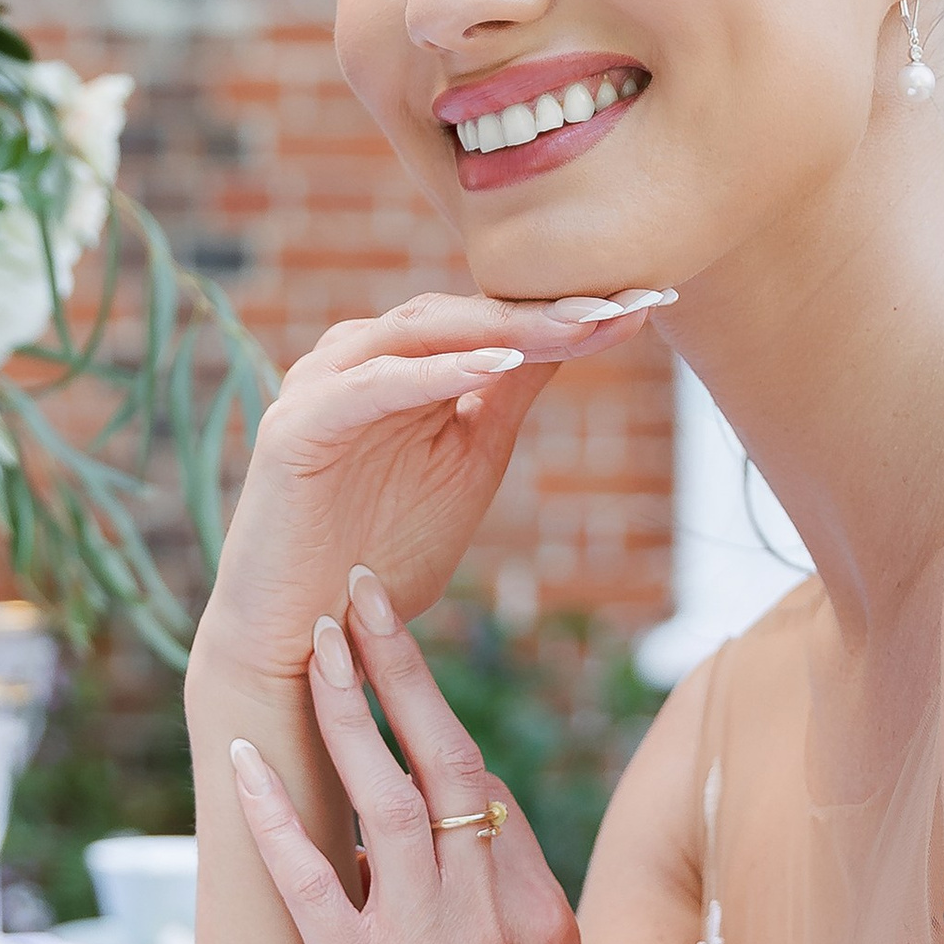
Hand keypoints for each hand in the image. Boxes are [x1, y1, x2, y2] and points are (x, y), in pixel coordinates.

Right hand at [192, 290, 670, 690]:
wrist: (307, 641)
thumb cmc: (384, 554)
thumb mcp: (469, 461)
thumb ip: (508, 394)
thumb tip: (580, 330)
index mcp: (400, 363)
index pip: (490, 318)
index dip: (566, 310)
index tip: (648, 305)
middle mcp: (358, 358)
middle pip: (461, 311)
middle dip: (545, 307)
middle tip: (624, 301)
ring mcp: (321, 385)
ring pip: (418, 331)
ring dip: (500, 326)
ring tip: (576, 326)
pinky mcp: (295, 426)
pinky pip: (371, 384)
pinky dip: (434, 370)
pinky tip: (495, 366)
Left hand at [225, 563, 590, 943]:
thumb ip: (510, 939)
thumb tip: (462, 886)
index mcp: (546, 923)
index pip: (493, 801)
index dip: (442, 738)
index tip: (403, 680)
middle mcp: (495, 921)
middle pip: (447, 765)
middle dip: (398, 672)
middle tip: (359, 598)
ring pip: (386, 797)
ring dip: (345, 710)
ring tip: (314, 644)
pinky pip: (310, 879)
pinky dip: (274, 812)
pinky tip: (244, 759)